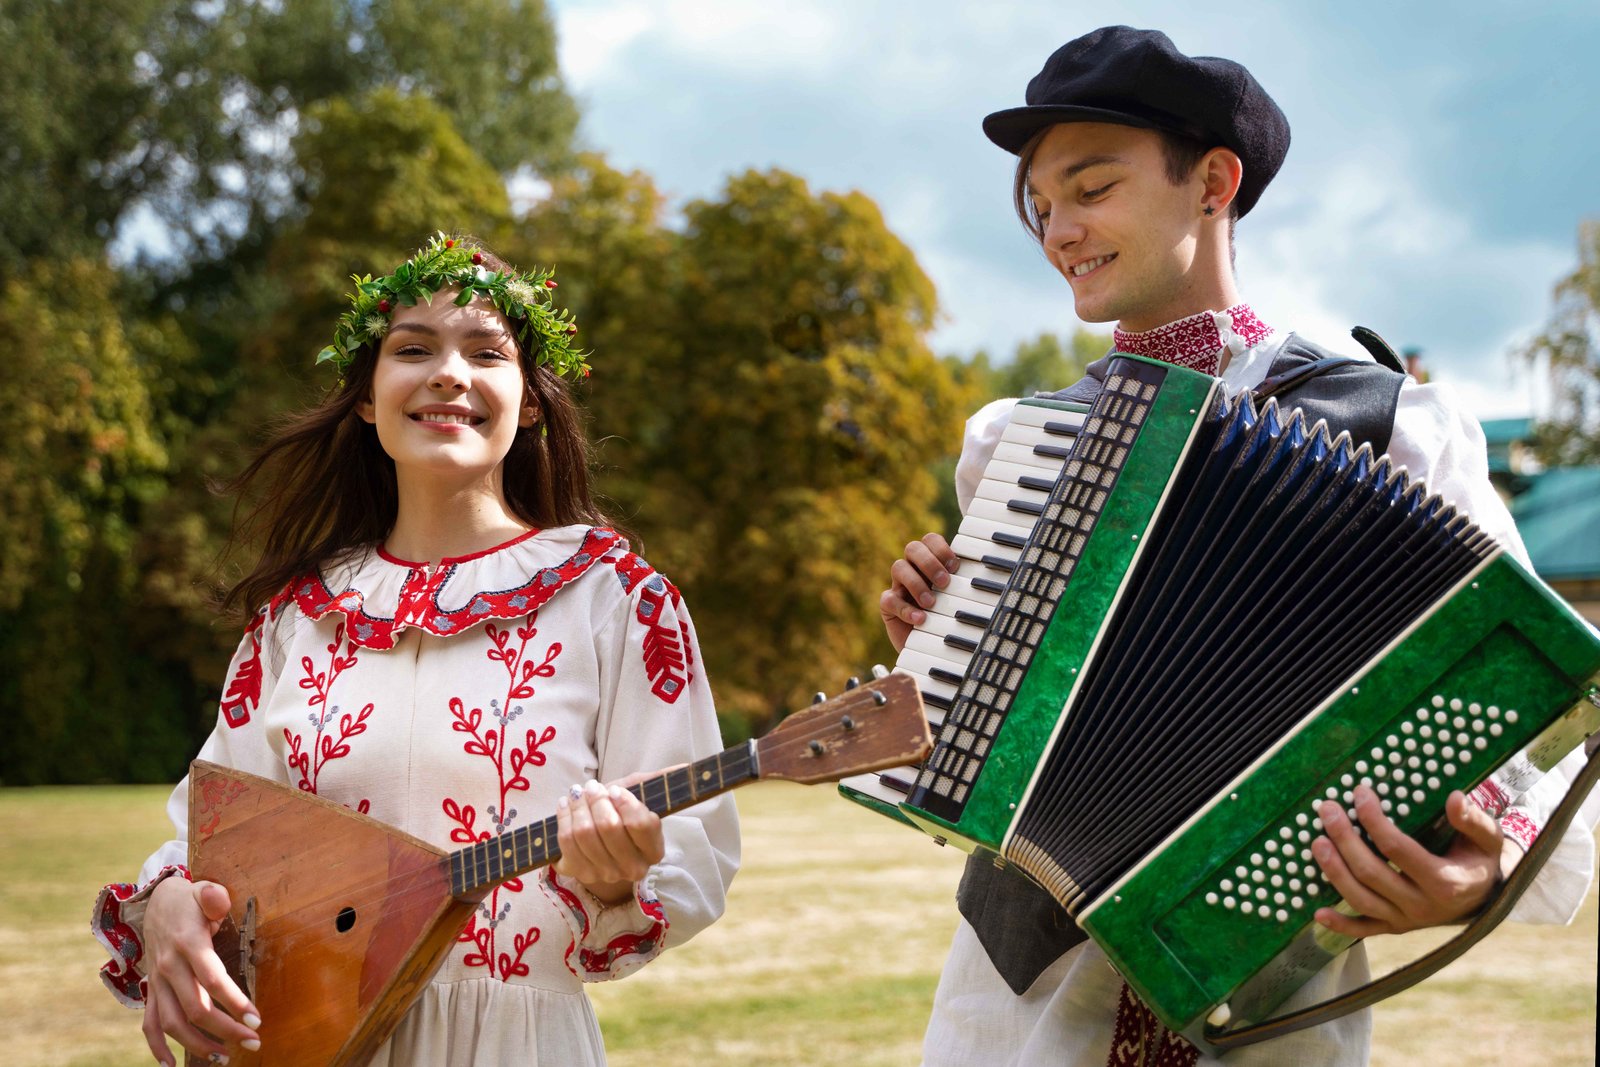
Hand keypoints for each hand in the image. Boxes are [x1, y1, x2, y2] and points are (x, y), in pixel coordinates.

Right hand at [142, 877, 260, 1063]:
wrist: (155, 902)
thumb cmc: (190, 900)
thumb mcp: (204, 891)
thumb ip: (214, 897)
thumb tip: (219, 901)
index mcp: (188, 943)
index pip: (212, 979)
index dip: (234, 1002)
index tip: (256, 1020)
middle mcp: (169, 966)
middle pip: (195, 1008)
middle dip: (226, 1030)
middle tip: (254, 1042)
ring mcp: (157, 981)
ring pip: (172, 1022)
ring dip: (196, 1044)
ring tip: (224, 1058)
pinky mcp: (151, 989)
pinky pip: (149, 1024)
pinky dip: (157, 1047)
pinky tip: (172, 1065)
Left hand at [554, 775, 665, 905]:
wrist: (599, 846)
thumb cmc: (622, 816)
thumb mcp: (640, 797)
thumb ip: (659, 782)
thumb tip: (686, 767)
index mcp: (654, 850)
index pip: (642, 825)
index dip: (626, 803)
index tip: (616, 790)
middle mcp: (633, 868)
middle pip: (610, 828)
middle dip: (598, 800)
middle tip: (593, 787)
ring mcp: (605, 874)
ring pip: (585, 833)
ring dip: (578, 806)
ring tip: (578, 793)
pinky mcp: (580, 874)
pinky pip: (566, 842)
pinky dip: (563, 818)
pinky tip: (566, 805)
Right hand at [879, 533, 959, 651]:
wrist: (932, 649)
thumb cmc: (949, 621)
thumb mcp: (960, 602)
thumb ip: (966, 587)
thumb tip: (988, 581)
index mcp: (931, 563)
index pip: (930, 540)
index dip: (941, 548)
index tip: (954, 567)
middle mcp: (914, 570)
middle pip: (913, 548)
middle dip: (929, 562)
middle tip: (944, 582)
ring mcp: (899, 586)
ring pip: (898, 567)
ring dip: (916, 583)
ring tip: (931, 603)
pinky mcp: (889, 606)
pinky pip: (889, 599)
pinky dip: (905, 608)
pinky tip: (920, 618)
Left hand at [1311, 784, 1503, 937]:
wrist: (1483, 897)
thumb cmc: (1479, 859)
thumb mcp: (1487, 839)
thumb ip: (1473, 820)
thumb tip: (1454, 798)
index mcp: (1444, 881)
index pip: (1397, 848)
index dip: (1374, 820)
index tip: (1359, 793)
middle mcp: (1422, 906)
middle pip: (1371, 873)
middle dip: (1344, 840)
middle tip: (1327, 810)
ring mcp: (1407, 920)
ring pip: (1361, 900)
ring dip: (1334, 872)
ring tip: (1316, 842)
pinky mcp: (1396, 928)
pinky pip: (1364, 930)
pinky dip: (1340, 925)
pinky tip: (1317, 913)